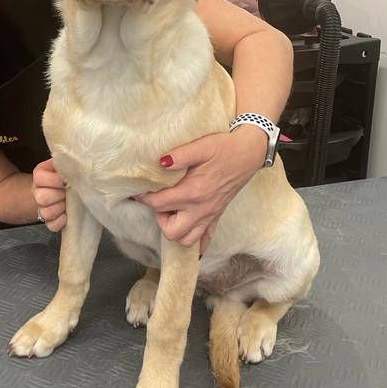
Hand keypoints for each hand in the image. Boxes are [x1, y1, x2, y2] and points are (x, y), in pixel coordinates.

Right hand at [32, 158, 66, 231]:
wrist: (61, 188)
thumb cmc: (64, 175)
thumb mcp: (61, 165)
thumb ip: (64, 163)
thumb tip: (75, 163)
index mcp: (39, 176)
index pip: (39, 178)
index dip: (54, 180)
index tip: (65, 181)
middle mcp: (37, 192)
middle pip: (41, 198)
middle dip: (59, 195)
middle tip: (67, 192)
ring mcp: (42, 208)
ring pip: (46, 213)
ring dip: (60, 208)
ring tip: (68, 203)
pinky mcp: (49, 221)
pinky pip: (52, 225)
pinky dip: (61, 221)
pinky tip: (67, 214)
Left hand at [134, 127, 266, 250]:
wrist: (249, 153)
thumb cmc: (224, 148)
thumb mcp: (201, 146)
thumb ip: (180, 155)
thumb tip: (160, 162)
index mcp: (193, 192)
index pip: (160, 204)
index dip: (144, 198)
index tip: (138, 191)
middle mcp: (201, 209)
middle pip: (171, 230)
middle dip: (159, 218)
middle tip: (159, 201)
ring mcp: (210, 215)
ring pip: (187, 240)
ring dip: (175, 229)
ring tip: (171, 211)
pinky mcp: (217, 216)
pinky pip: (205, 240)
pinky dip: (195, 241)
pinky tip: (187, 230)